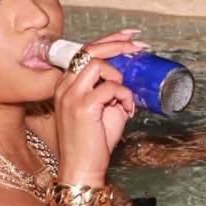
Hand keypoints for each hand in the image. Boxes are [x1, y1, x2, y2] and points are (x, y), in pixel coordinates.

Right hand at [54, 29, 146, 180]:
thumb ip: (111, 92)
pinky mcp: (83, 106)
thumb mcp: (103, 111)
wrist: (82, 169)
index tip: (130, 36)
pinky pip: (111, 87)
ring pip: (98, 64)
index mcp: (66, 85)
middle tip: (140, 45)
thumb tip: (132, 81)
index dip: (109, 39)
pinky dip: (124, 96)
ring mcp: (71, 95)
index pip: (85, 51)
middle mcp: (65, 86)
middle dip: (118, 43)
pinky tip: (127, 109)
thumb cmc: (93, 144)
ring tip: (125, 95)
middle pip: (90, 50)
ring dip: (118, 75)